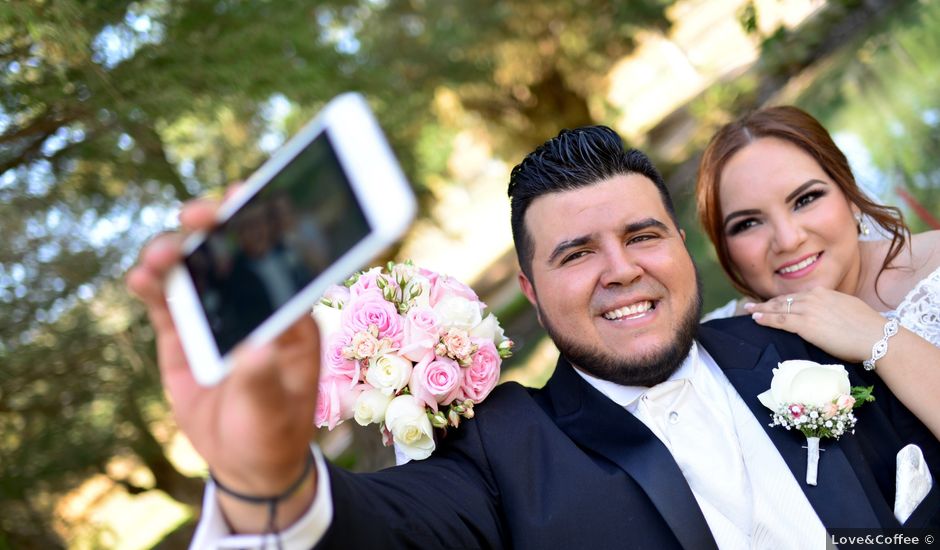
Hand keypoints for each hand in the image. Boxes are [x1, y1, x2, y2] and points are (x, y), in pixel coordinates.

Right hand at [126, 195, 320, 530]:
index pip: (280, 257)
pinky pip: (166, 300)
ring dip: (176, 251)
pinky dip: (152, 284)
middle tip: (197, 216)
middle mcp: (253, 304)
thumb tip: (254, 349)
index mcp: (289, 313)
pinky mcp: (183, 333)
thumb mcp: (272, 412)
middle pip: (233, 250)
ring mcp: (216, 314)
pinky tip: (141, 278)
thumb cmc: (274, 431)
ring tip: (159, 257)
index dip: (264, 223)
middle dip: (214, 225)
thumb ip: (262, 381)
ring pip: (195, 268)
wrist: (244, 462)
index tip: (245, 198)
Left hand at [744, 287, 885, 363]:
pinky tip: (756, 320)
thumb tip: (828, 315)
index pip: (797, 296)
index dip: (782, 300)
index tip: (772, 303)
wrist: (876, 336)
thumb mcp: (849, 309)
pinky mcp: (805, 324)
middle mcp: (814, 297)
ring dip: (761, 310)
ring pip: (778, 308)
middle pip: (784, 300)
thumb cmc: (868, 328)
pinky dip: (766, 319)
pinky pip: (780, 320)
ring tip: (749, 312)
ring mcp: (808, 310)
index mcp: (825, 293)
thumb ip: (834, 308)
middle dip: (767, 303)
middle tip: (751, 305)